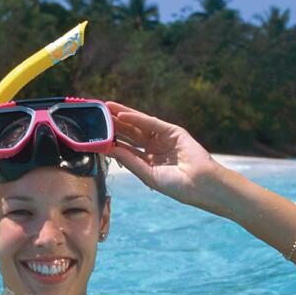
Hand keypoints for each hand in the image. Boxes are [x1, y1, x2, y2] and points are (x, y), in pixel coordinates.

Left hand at [106, 102, 223, 208]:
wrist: (199, 185)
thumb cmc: (176, 186)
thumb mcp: (147, 174)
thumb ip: (129, 160)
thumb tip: (109, 149)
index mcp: (148, 161)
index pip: (126, 148)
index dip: (112, 141)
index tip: (95, 136)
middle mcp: (154, 148)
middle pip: (130, 134)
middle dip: (115, 125)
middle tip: (98, 117)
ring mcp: (164, 138)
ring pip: (139, 125)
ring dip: (123, 116)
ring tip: (107, 109)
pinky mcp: (173, 131)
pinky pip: (152, 123)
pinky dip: (137, 118)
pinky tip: (123, 115)